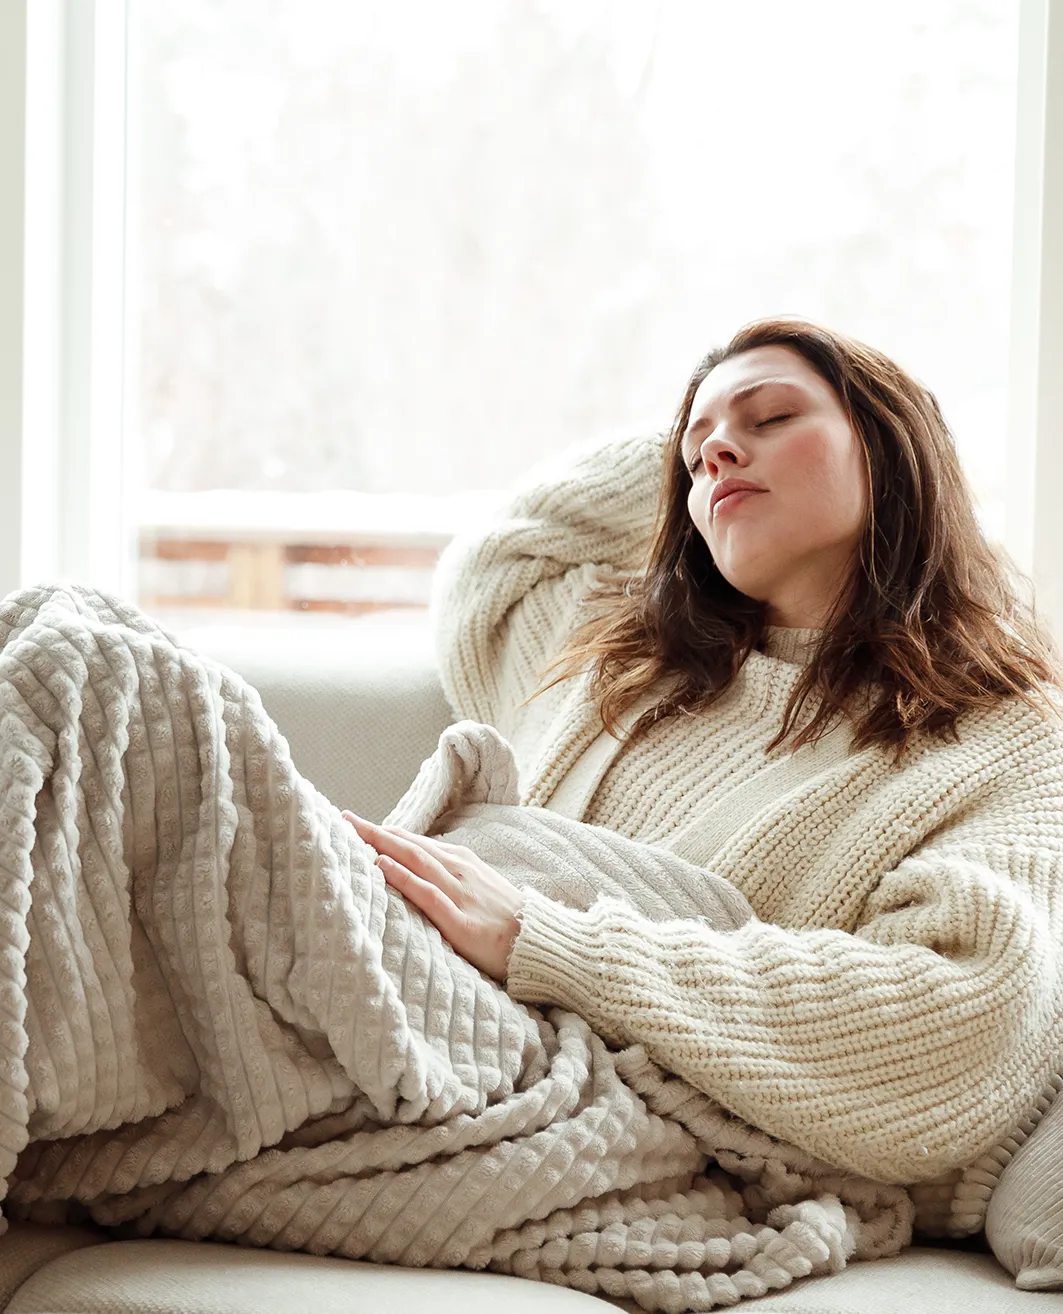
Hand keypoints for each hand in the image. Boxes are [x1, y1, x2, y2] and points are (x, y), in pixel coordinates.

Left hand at [341, 812, 524, 981]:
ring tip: (353, 835)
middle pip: (409, 845)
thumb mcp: (479, 889)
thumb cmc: (508, 920)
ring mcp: (461, 894)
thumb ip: (449, 879)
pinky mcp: (462, 922)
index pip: (415, 842)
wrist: (542, 943)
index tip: (355, 824)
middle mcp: (459, 871)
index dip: (385, 832)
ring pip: (415, 861)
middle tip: (343, 819)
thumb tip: (416, 873)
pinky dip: (403, 877)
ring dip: (382, 845)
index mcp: (462, 862)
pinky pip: (428, 895)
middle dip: (374, 831)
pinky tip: (381, 866)